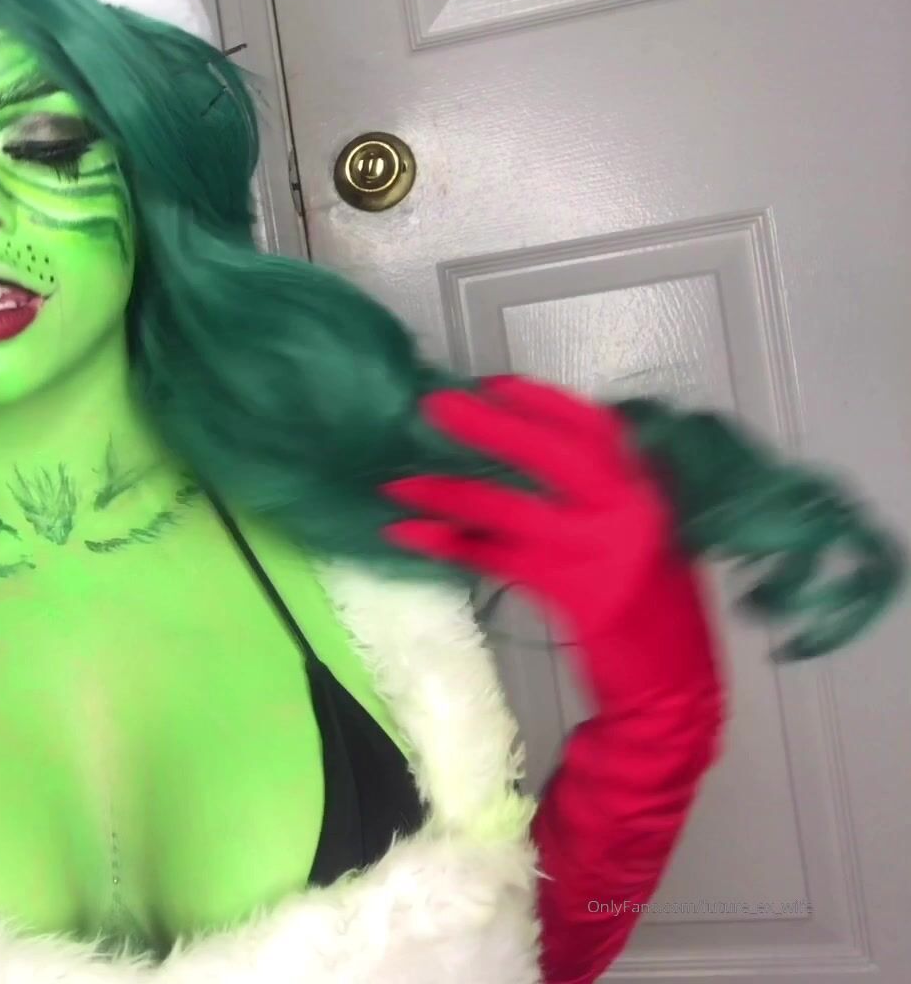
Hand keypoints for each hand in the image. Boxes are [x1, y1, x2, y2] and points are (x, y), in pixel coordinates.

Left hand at [381, 376, 717, 708]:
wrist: (676, 689)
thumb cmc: (658, 614)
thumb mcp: (646, 538)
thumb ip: (606, 496)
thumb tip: (537, 454)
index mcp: (648, 490)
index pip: (597, 428)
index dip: (544, 402)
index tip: (494, 383)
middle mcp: (627, 511)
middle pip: (550, 453)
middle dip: (488, 426)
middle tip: (434, 407)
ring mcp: (597, 551)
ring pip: (509, 507)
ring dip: (448, 493)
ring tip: (398, 484)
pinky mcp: (569, 592)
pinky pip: (492, 557)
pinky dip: (447, 544)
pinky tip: (408, 536)